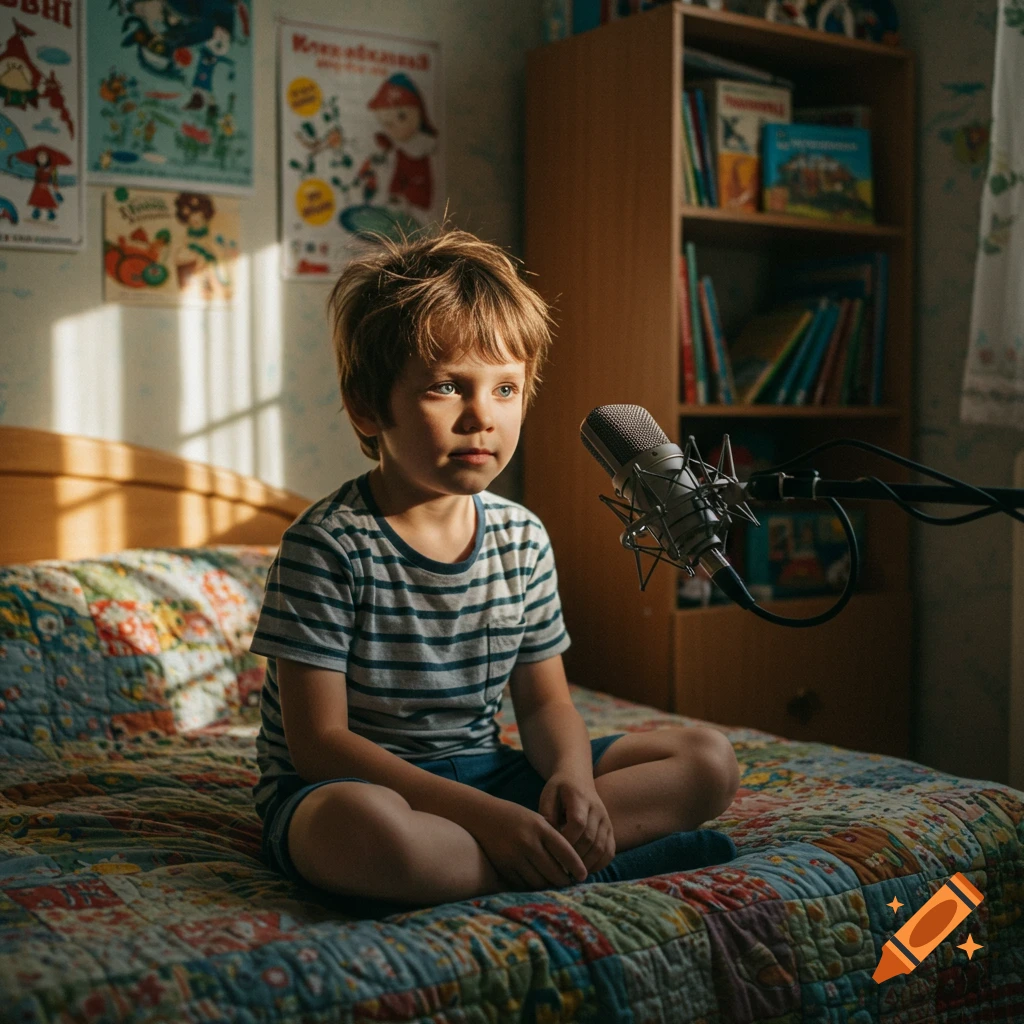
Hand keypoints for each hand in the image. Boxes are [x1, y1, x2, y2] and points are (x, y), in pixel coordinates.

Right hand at [464, 798, 588, 891]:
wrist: (482, 816)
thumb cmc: (515, 817)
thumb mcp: (536, 820)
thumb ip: (552, 838)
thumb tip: (572, 864)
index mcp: (540, 827)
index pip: (566, 851)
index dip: (577, 867)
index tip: (584, 875)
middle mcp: (528, 842)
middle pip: (554, 872)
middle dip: (565, 881)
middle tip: (570, 884)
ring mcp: (514, 856)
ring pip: (539, 882)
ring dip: (549, 886)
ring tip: (555, 885)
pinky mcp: (503, 866)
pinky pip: (523, 884)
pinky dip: (533, 886)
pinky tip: (538, 883)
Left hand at [538, 772, 615, 874]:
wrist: (578, 778)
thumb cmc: (559, 788)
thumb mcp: (548, 794)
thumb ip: (547, 814)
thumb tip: (549, 838)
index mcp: (580, 799)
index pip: (578, 823)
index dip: (567, 840)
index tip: (554, 851)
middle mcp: (597, 810)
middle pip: (590, 839)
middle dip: (574, 857)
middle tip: (560, 869)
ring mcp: (606, 821)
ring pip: (601, 848)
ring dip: (586, 864)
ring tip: (571, 873)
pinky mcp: (610, 830)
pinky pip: (610, 851)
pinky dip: (599, 864)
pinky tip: (585, 870)